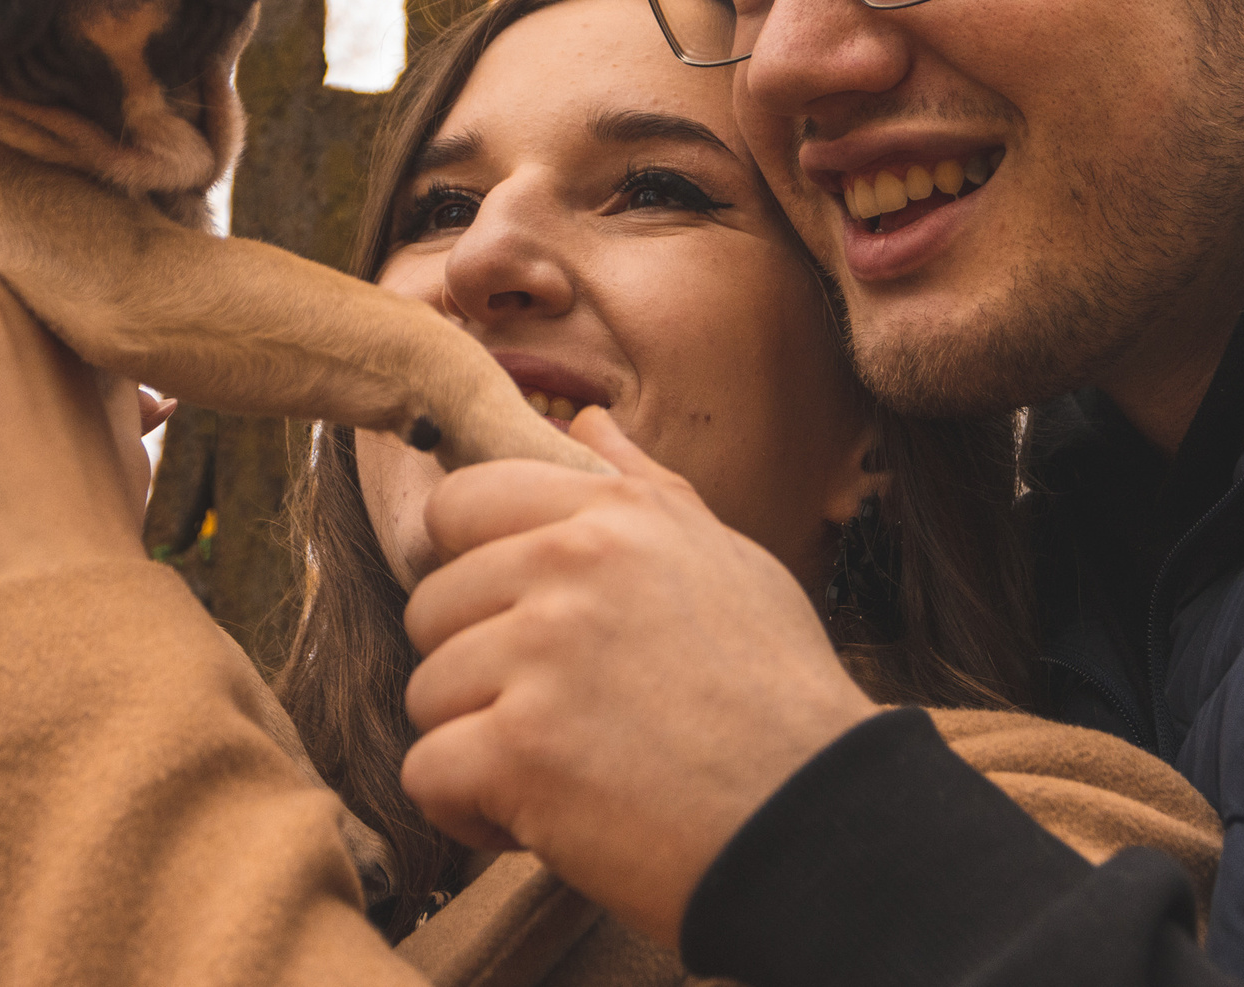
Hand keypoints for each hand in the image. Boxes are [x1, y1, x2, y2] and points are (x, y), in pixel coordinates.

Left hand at [398, 410, 877, 948]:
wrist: (818, 822)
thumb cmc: (775, 696)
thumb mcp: (726, 560)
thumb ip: (641, 487)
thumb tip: (584, 419)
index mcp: (612, 513)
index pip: (459, 502)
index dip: (470, 571)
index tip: (519, 624)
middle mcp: (570, 566)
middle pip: (430, 608)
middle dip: (477, 672)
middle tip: (563, 715)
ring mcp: (541, 654)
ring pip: (424, 695)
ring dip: (477, 745)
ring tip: (566, 768)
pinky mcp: (520, 750)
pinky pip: (425, 774)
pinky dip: (470, 813)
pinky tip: (542, 819)